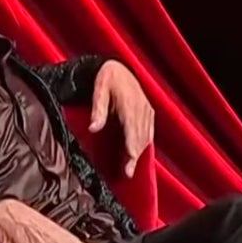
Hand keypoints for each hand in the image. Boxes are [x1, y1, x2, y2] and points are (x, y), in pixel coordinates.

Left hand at [89, 61, 153, 176]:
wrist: (118, 68)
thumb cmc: (105, 78)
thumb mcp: (98, 90)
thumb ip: (97, 110)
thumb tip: (93, 128)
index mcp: (129, 104)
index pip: (132, 132)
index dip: (131, 151)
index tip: (128, 167)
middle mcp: (141, 108)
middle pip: (140, 138)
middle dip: (135, 157)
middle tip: (128, 174)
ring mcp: (147, 110)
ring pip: (146, 136)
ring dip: (140, 153)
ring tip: (131, 169)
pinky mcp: (148, 112)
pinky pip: (149, 131)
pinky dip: (144, 144)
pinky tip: (138, 154)